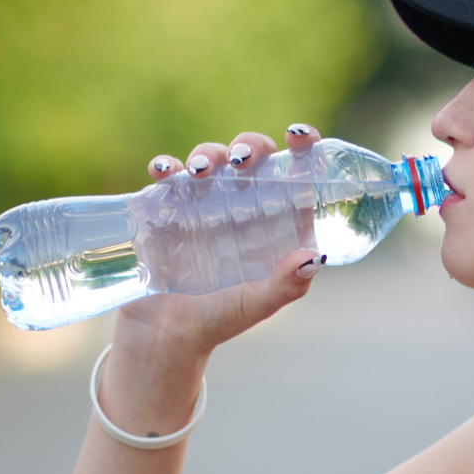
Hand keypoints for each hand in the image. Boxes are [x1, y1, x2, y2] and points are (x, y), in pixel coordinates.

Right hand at [101, 124, 325, 405]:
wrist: (162, 337)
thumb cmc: (216, 322)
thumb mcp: (255, 305)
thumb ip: (285, 286)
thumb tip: (311, 257)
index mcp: (271, 223)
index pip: (292, 175)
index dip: (301, 149)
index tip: (297, 136)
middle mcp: (240, 207)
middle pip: (251, 157)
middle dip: (249, 146)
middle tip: (242, 160)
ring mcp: (201, 203)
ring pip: (209, 158)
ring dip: (207, 154)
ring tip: (200, 172)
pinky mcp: (165, 208)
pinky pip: (166, 176)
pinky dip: (165, 166)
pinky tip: (163, 172)